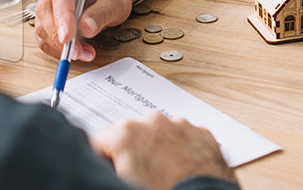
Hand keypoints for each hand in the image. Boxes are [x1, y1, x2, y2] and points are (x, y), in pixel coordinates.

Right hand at [33, 0, 142, 60]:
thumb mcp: (116, 2)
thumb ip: (102, 13)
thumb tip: (85, 28)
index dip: (62, 17)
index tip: (67, 37)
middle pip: (45, 10)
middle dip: (59, 36)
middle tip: (77, 53)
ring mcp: (48, 0)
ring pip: (42, 25)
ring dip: (58, 45)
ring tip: (84, 53)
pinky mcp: (46, 17)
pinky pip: (43, 36)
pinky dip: (56, 48)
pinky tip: (76, 51)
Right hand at [91, 111, 235, 189]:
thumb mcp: (123, 182)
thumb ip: (110, 167)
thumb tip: (110, 167)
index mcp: (126, 133)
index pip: (100, 141)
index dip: (103, 159)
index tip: (111, 170)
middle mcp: (153, 121)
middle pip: (132, 135)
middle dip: (133, 152)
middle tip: (141, 177)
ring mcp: (180, 125)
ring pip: (160, 134)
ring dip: (159, 150)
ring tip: (165, 175)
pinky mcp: (203, 134)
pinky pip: (185, 138)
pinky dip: (183, 151)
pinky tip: (182, 171)